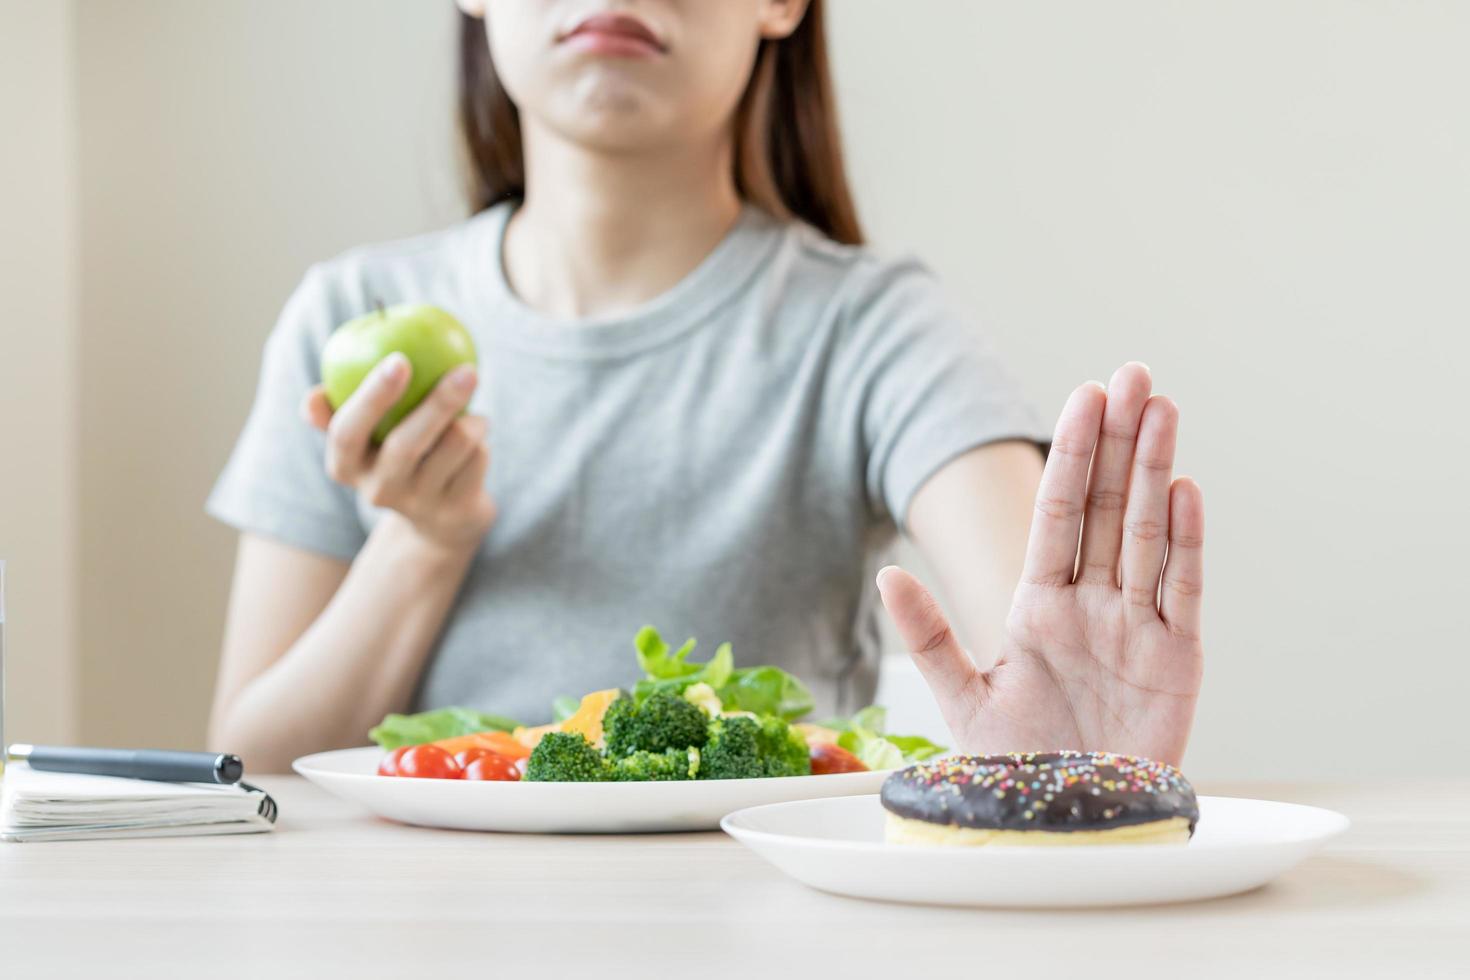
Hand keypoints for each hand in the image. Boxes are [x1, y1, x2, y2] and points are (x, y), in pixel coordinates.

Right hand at [303, 353, 496, 549]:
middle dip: (439, 403)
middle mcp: (378, 491)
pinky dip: (482, 440)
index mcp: (345, 467)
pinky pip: (476, 460)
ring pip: (454, 447)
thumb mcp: (363, 438)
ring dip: (472, 420)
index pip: (347, 433)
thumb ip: (338, 410)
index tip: (399, 360)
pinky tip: (479, 435)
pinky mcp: (456, 513)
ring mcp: (418, 506)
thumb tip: (313, 397)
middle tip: (466, 370)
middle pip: (406, 445)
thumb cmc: (394, 453)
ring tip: (473, 410)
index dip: (371, 397)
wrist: (438, 520)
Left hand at [878, 363, 1203, 764]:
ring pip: (1148, 534)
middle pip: (1109, 507)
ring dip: (1155, 471)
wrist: (1067, 826)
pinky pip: (1181, 591)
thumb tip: (888, 573)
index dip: (1073, 453)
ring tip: (1163, 407)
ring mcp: (1136, 628)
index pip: (1060, 513)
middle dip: (1120, 440)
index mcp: (1039, 605)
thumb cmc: (1017, 767)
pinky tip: (1184, 490)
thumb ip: (930, 636)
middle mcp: (1092, 605)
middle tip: (1135, 373)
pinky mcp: (1177, 661)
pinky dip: (1185, 543)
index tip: (1085, 394)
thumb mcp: (963, 700)